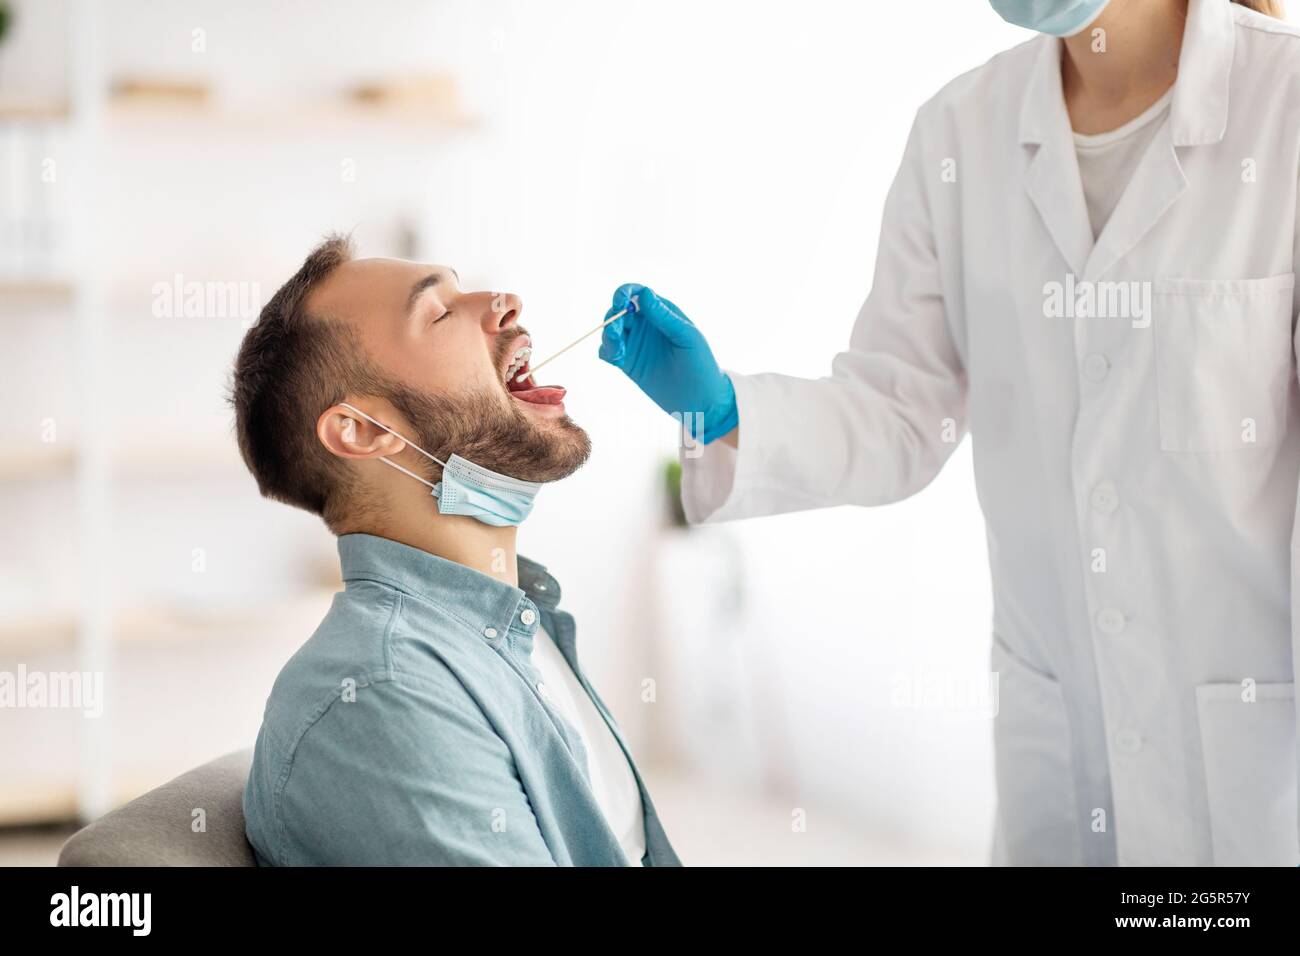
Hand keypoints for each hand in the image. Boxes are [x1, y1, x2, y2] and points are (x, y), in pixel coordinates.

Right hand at [598, 284, 737, 444]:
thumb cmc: (701, 364)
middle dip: (612, 319)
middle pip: (618, 311)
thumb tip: (645, 294)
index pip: (636, 293)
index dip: (624, 293)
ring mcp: (635, 343)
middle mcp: (646, 324)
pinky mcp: (628, 362)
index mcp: (662, 312)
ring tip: (619, 354)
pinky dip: (607, 352)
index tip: (620, 304)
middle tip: (616, 336)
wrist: (700, 400)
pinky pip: (608, 351)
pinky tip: (618, 361)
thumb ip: (665, 317)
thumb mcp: (686, 337)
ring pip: (610, 330)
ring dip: (608, 337)